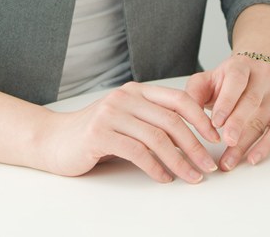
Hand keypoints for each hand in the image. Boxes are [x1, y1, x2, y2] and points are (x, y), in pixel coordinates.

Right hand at [41, 80, 220, 183]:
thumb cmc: (94, 134)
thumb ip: (151, 122)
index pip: (178, 99)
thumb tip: (190, 139)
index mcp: (136, 91)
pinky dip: (156, 168)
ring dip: (180, 161)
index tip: (215, 138)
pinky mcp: (100, 133)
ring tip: (191, 178)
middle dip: (195, 146)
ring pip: (158, 138)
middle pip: (172, 120)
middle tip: (208, 166)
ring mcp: (111, 113)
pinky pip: (137, 151)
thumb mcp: (126, 120)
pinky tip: (164, 178)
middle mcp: (125, 97)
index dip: (201, 118)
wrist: (53, 140)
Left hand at [185, 54, 269, 170]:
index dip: (226, 102)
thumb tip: (186, 113)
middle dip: (237, 124)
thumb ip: (194, 92)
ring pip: (263, 119)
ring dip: (245, 143)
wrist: (255, 73)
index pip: (236, 81)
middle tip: (225, 143)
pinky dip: (266, 146)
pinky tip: (253, 158)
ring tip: (229, 162)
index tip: (215, 123)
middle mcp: (263, 75)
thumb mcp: (208, 80)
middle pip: (251, 101)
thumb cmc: (227, 81)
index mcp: (241, 65)